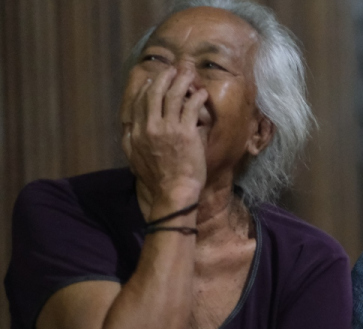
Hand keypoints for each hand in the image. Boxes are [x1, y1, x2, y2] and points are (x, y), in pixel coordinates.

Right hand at [121, 66, 207, 205]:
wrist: (172, 191)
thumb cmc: (156, 179)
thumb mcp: (133, 158)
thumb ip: (129, 139)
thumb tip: (128, 127)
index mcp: (136, 131)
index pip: (139, 102)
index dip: (147, 88)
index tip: (153, 80)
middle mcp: (150, 126)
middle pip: (155, 94)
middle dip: (164, 78)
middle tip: (172, 70)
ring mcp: (168, 128)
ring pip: (173, 96)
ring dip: (181, 81)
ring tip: (188, 73)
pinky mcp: (186, 132)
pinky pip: (191, 108)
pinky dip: (197, 98)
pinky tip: (202, 93)